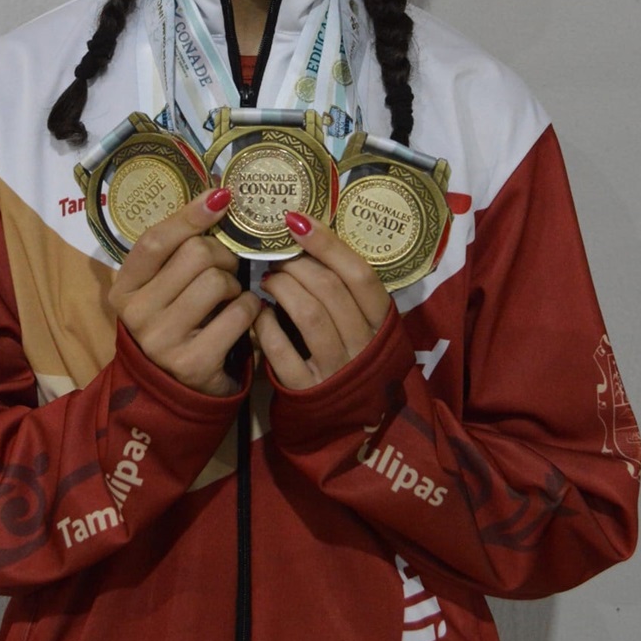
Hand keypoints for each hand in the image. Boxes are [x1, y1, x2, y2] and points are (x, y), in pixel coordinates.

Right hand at [108, 189, 259, 396]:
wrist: (175, 393)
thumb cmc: (176, 324)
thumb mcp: (162, 289)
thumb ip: (178, 251)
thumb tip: (218, 195)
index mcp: (124, 289)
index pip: (156, 240)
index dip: (190, 214)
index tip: (221, 197)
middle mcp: (136, 314)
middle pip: (195, 254)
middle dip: (224, 255)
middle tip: (228, 268)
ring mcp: (162, 341)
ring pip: (219, 281)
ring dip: (237, 285)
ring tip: (230, 298)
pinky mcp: (194, 363)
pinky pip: (239, 313)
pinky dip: (251, 309)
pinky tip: (244, 317)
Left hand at [254, 211, 391, 389]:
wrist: (348, 420)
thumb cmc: (352, 354)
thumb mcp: (363, 322)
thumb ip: (344, 288)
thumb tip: (306, 235)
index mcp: (382, 320)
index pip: (359, 273)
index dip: (327, 243)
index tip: (295, 220)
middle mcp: (364, 344)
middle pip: (330, 289)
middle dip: (297, 264)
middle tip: (277, 256)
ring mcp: (337, 369)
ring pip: (308, 314)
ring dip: (282, 288)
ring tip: (268, 280)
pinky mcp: (308, 390)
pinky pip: (282, 350)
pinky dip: (266, 326)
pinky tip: (258, 314)